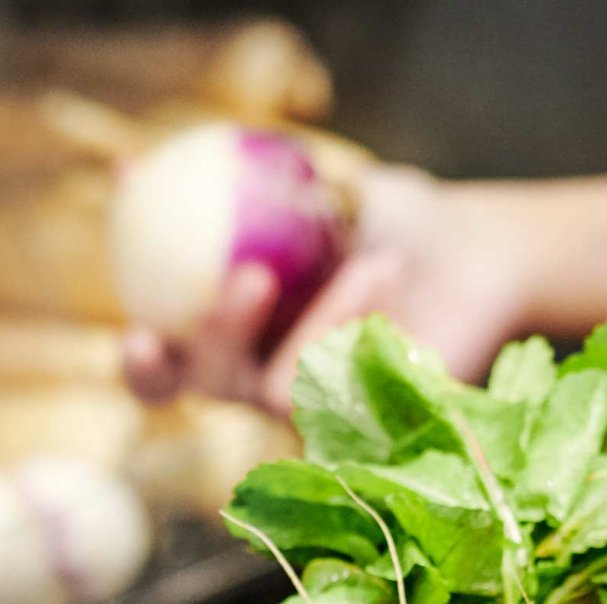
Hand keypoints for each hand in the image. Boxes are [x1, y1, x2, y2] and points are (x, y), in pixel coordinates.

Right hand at [122, 164, 533, 414]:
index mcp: (231, 344)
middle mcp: (261, 388)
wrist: (477, 255)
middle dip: (217, 340)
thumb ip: (224, 187)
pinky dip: (359, 323)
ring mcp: (315, 418)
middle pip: (208, 388)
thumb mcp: (308, 188)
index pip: (166, 374)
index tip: (136, 334)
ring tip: (373, 260)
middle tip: (250, 279)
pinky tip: (384, 274)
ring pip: (283, 388)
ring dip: (323, 317)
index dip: (143, 367)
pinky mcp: (371, 436)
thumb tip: (130, 165)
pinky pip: (346, 391)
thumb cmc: (385, 219)